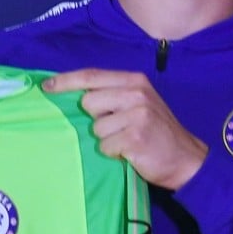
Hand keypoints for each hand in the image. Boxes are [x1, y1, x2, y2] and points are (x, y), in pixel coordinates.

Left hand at [43, 68, 207, 190]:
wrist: (186, 158)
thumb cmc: (156, 130)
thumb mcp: (139, 102)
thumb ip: (113, 94)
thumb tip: (77, 94)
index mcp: (134, 80)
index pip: (91, 76)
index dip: (66, 81)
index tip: (46, 86)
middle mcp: (135, 93)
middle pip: (88, 102)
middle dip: (96, 118)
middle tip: (117, 127)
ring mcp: (136, 115)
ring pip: (96, 127)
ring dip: (106, 138)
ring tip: (126, 140)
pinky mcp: (134, 137)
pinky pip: (105, 146)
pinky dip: (113, 153)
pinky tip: (130, 152)